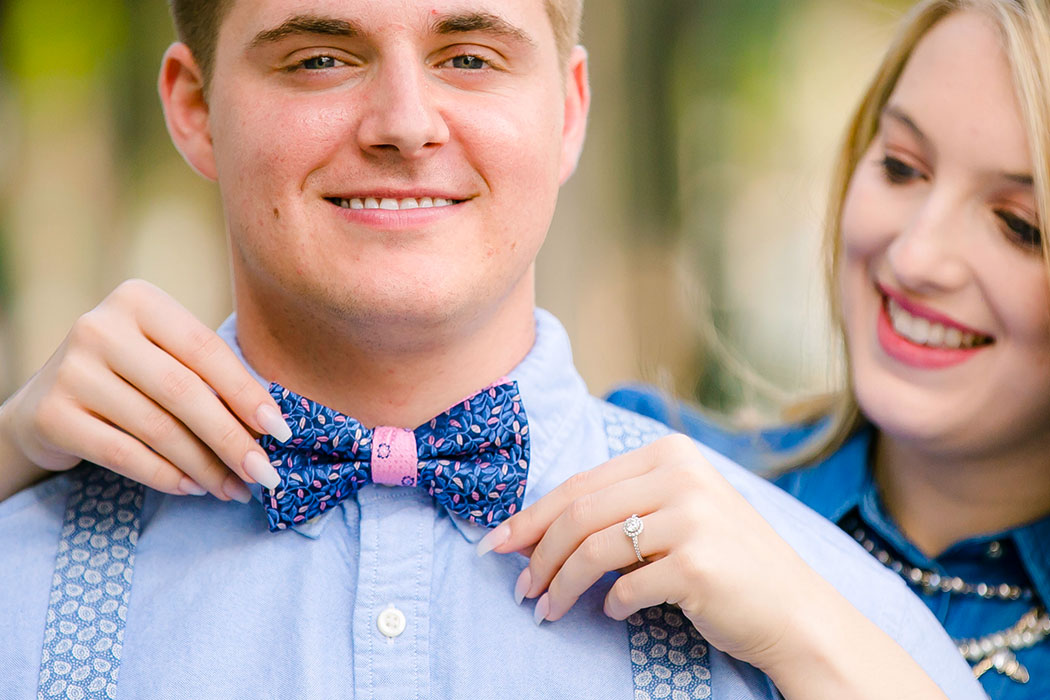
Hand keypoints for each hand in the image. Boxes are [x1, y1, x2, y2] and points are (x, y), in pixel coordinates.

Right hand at [0, 279, 290, 502]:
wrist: (47, 400)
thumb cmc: (131, 376)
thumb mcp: (167, 356)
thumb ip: (211, 376)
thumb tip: (271, 427)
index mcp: (138, 300)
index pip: (207, 350)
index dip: (248, 394)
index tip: (282, 432)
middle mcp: (100, 327)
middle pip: (184, 392)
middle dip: (232, 439)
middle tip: (264, 474)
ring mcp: (71, 369)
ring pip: (158, 428)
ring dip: (205, 467)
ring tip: (234, 489)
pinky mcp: (52, 414)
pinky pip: (124, 454)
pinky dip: (167, 476)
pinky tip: (194, 488)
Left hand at [477, 435, 950, 699]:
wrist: (794, 608)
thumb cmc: (725, 560)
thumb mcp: (676, 513)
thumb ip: (617, 509)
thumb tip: (531, 532)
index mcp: (671, 454)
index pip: (580, 483)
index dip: (531, 515)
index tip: (497, 542)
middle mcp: (680, 476)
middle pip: (577, 514)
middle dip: (537, 554)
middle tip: (520, 586)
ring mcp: (690, 518)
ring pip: (591, 550)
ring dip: (560, 585)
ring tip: (546, 609)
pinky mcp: (695, 563)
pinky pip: (626, 588)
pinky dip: (610, 604)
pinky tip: (613, 611)